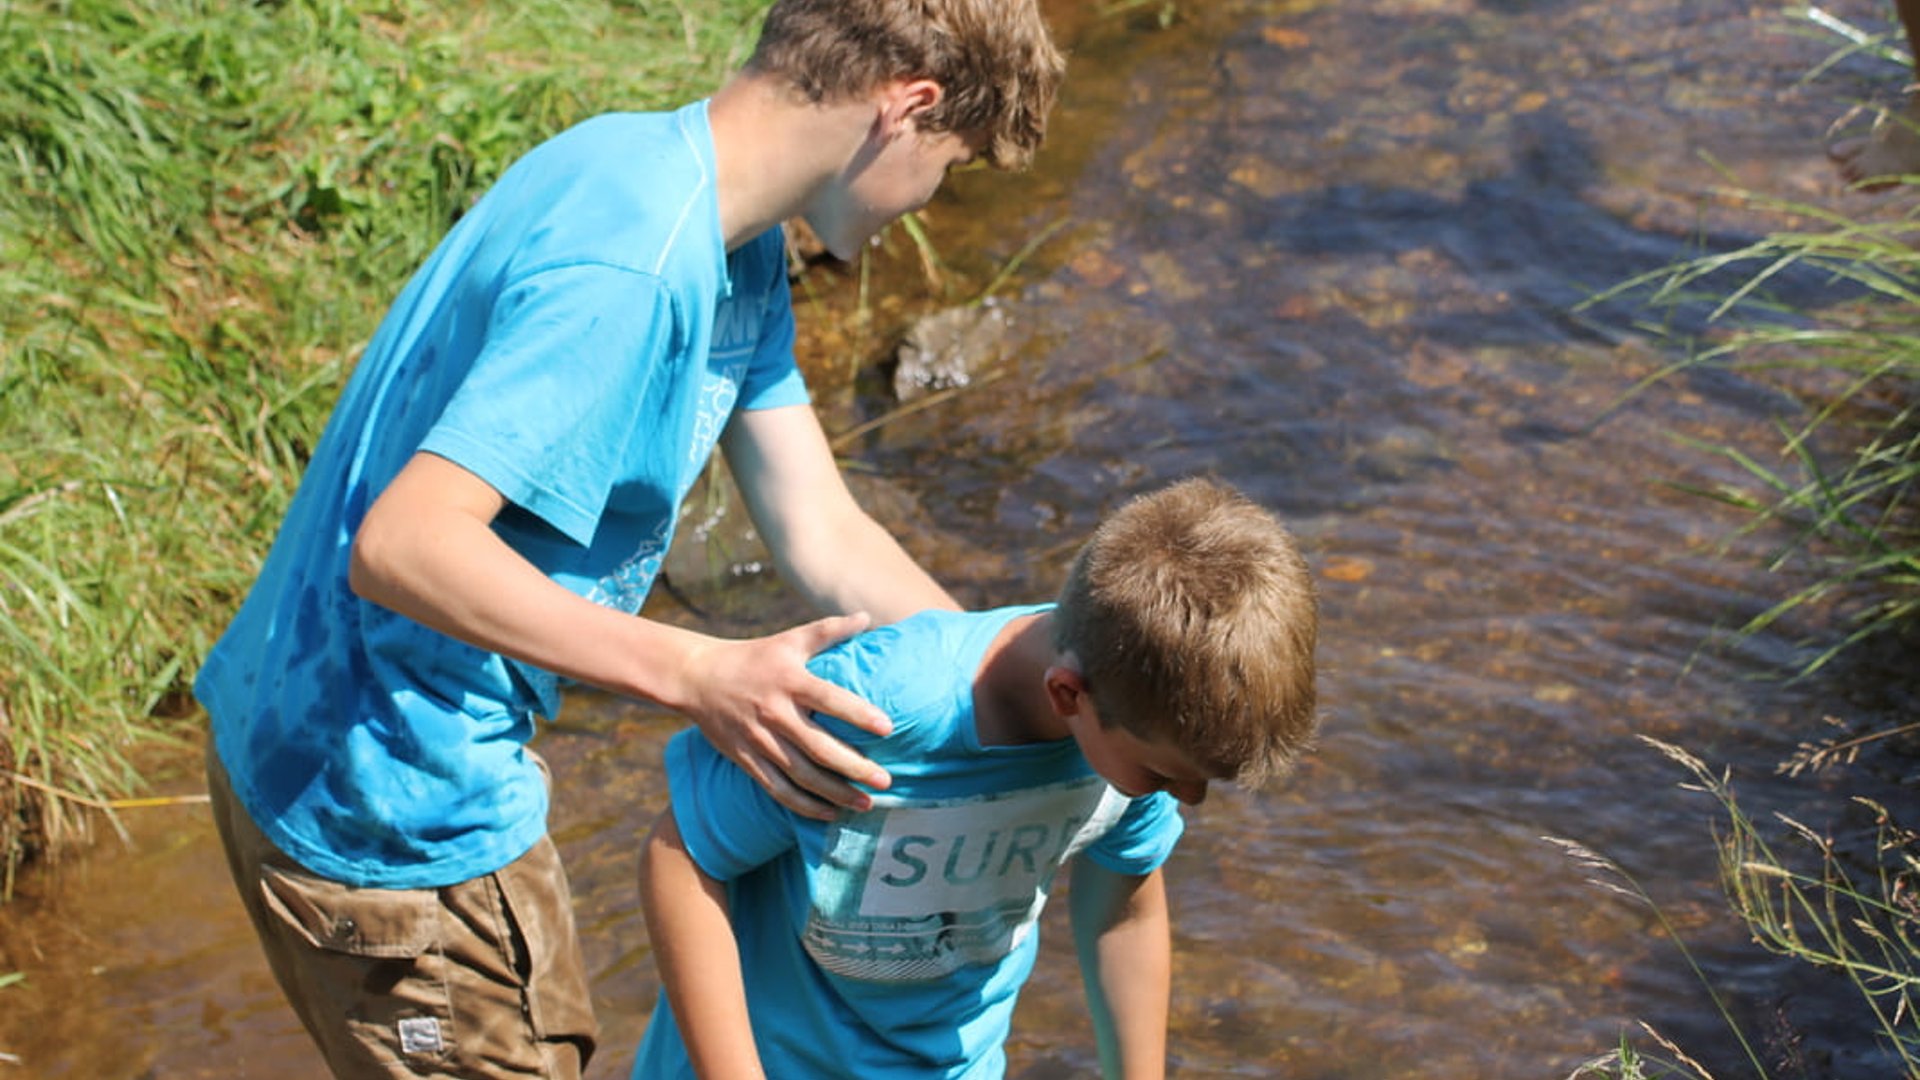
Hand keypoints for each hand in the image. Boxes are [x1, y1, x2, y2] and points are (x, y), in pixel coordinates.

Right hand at [677, 612, 892, 818]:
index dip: (858, 713)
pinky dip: (804, 806)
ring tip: (866, 803)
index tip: (888, 728)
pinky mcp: (746, 759)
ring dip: (835, 793)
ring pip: (801, 775)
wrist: (697, 678)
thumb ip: (829, 631)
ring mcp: (759, 740)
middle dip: (854, 767)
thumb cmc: (753, 657)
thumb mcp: (789, 640)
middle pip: (819, 747)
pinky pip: (777, 789)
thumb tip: (867, 618)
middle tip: (887, 781)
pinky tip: (830, 813)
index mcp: (789, 680)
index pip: (829, 698)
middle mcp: (775, 712)